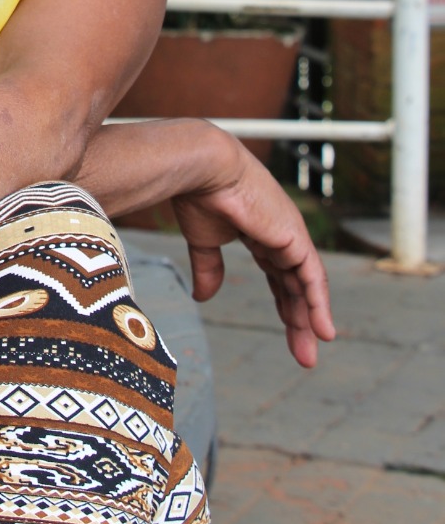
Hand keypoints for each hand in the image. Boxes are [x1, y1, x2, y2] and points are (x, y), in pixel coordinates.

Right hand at [170, 123, 335, 368]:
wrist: (203, 168)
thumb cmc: (199, 195)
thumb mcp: (204, 240)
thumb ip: (209, 268)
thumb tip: (203, 298)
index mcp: (260, 231)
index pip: (278, 275)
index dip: (284, 303)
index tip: (288, 331)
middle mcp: (280, 234)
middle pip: (295, 285)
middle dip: (298, 320)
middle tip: (303, 354)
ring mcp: (290, 235)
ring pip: (306, 286)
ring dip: (310, 320)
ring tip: (310, 353)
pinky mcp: (294, 238)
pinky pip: (312, 278)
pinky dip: (319, 304)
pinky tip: (324, 330)